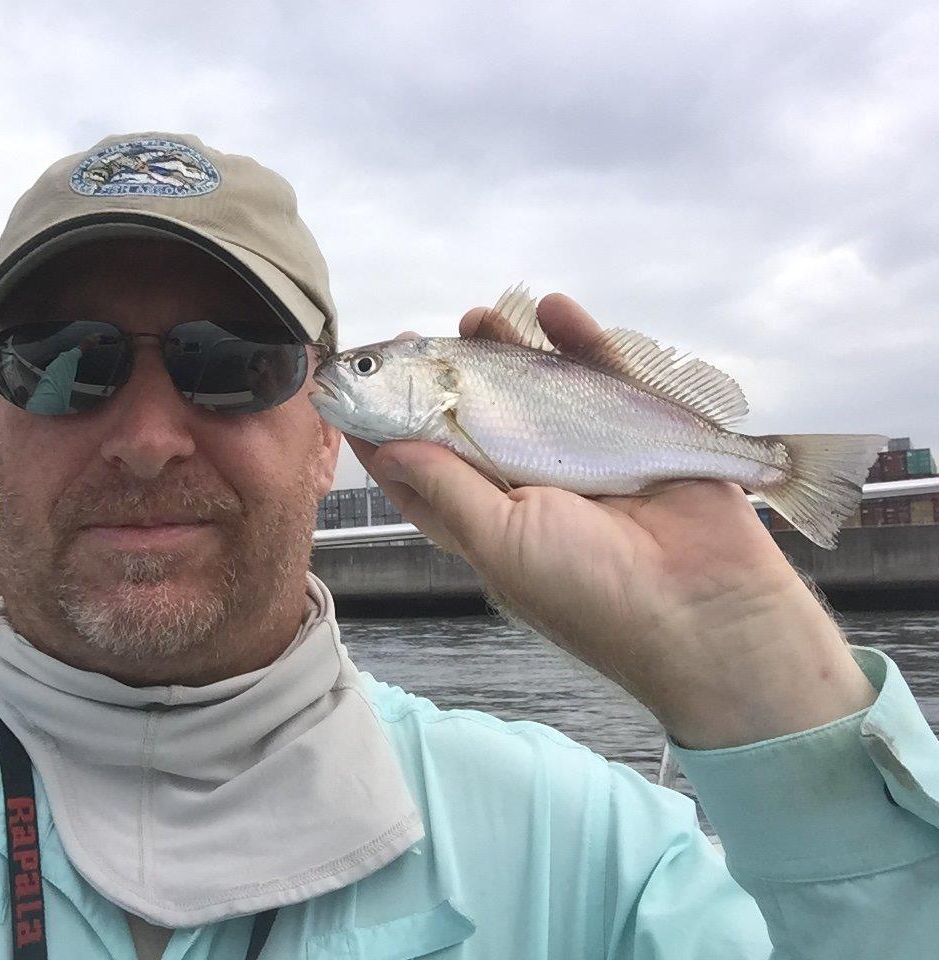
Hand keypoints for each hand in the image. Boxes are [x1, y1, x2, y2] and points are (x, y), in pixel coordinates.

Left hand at [349, 294, 874, 748]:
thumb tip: (384, 449)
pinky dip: (581, 339)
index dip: (387, 430)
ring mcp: (585, 456)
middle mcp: (529, 486)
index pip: (422, 470)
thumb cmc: (588, 590)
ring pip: (535, 390)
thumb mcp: (498, 541)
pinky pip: (605, 374)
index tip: (359, 386)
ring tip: (478, 316)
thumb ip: (445, 488)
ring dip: (507, 349)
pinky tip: (554, 308)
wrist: (705, 610)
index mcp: (486, 522)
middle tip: (420, 339)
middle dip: (445, 378)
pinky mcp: (638, 431)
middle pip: (475, 420)